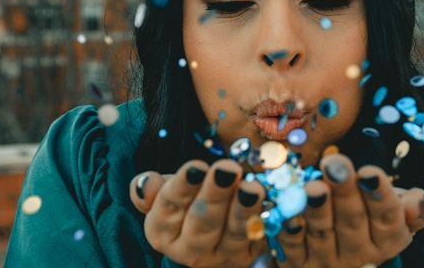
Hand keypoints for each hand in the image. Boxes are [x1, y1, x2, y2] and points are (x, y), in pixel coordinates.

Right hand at [131, 160, 268, 266]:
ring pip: (234, 234)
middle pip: (202, 223)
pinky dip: (269, 220)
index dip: (182, 187)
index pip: (169, 208)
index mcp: (163, 233)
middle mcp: (191, 251)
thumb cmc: (185, 204)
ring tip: (252, 188)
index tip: (196, 167)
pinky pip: (263, 239)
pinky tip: (275, 201)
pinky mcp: (252, 257)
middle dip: (215, 196)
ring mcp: (224, 257)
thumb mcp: (163, 195)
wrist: (212, 235)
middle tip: (227, 169)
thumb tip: (147, 183)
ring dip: (244, 210)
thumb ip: (149, 190)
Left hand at [273, 154, 423, 267]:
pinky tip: (282, 208)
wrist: (335, 250)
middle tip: (335, 165)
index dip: (379, 196)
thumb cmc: (369, 217)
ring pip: (321, 233)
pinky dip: (286, 227)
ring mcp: (327, 262)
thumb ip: (410, 207)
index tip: (369, 172)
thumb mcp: (395, 212)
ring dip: (316, 210)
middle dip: (344, 193)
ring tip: (312, 186)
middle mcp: (359, 255)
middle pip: (352, 222)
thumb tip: (416, 203)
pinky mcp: (297, 264)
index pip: (387, 218)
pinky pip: (289, 245)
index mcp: (387, 240)